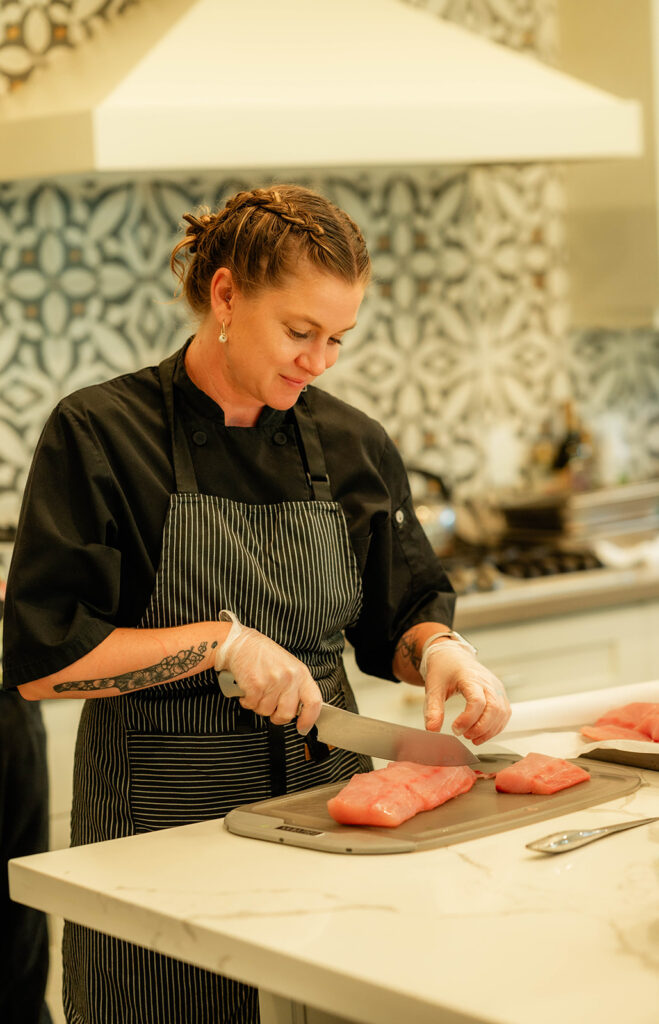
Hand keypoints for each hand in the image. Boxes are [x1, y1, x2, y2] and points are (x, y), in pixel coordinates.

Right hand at [214, 613, 321, 733]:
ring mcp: (273, 681)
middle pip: (287, 713)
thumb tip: (297, 710)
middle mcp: (290, 677)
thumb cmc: (263, 655)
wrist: (241, 643)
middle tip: (270, 706)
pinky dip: (247, 701)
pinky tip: (247, 689)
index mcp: (301, 673)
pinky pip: (252, 705)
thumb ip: (295, 686)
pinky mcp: (256, 685)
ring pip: (266, 711)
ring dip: (258, 705)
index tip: (303, 727)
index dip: (309, 719)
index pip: (314, 701)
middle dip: (276, 716)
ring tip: (257, 690)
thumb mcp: (288, 667)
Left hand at [422, 642, 510, 743]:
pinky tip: (482, 733)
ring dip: (489, 730)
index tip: (455, 729)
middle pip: (494, 709)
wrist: (452, 656)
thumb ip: (433, 709)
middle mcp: (488, 681)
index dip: (468, 719)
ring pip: (502, 713)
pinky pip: (504, 713)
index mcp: (470, 677)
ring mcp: (496, 687)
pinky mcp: (500, 694)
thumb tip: (432, 730)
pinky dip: (495, 727)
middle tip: (464, 735)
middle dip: (481, 728)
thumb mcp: (433, 688)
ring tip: (472, 738)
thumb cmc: (444, 670)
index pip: (477, 701)